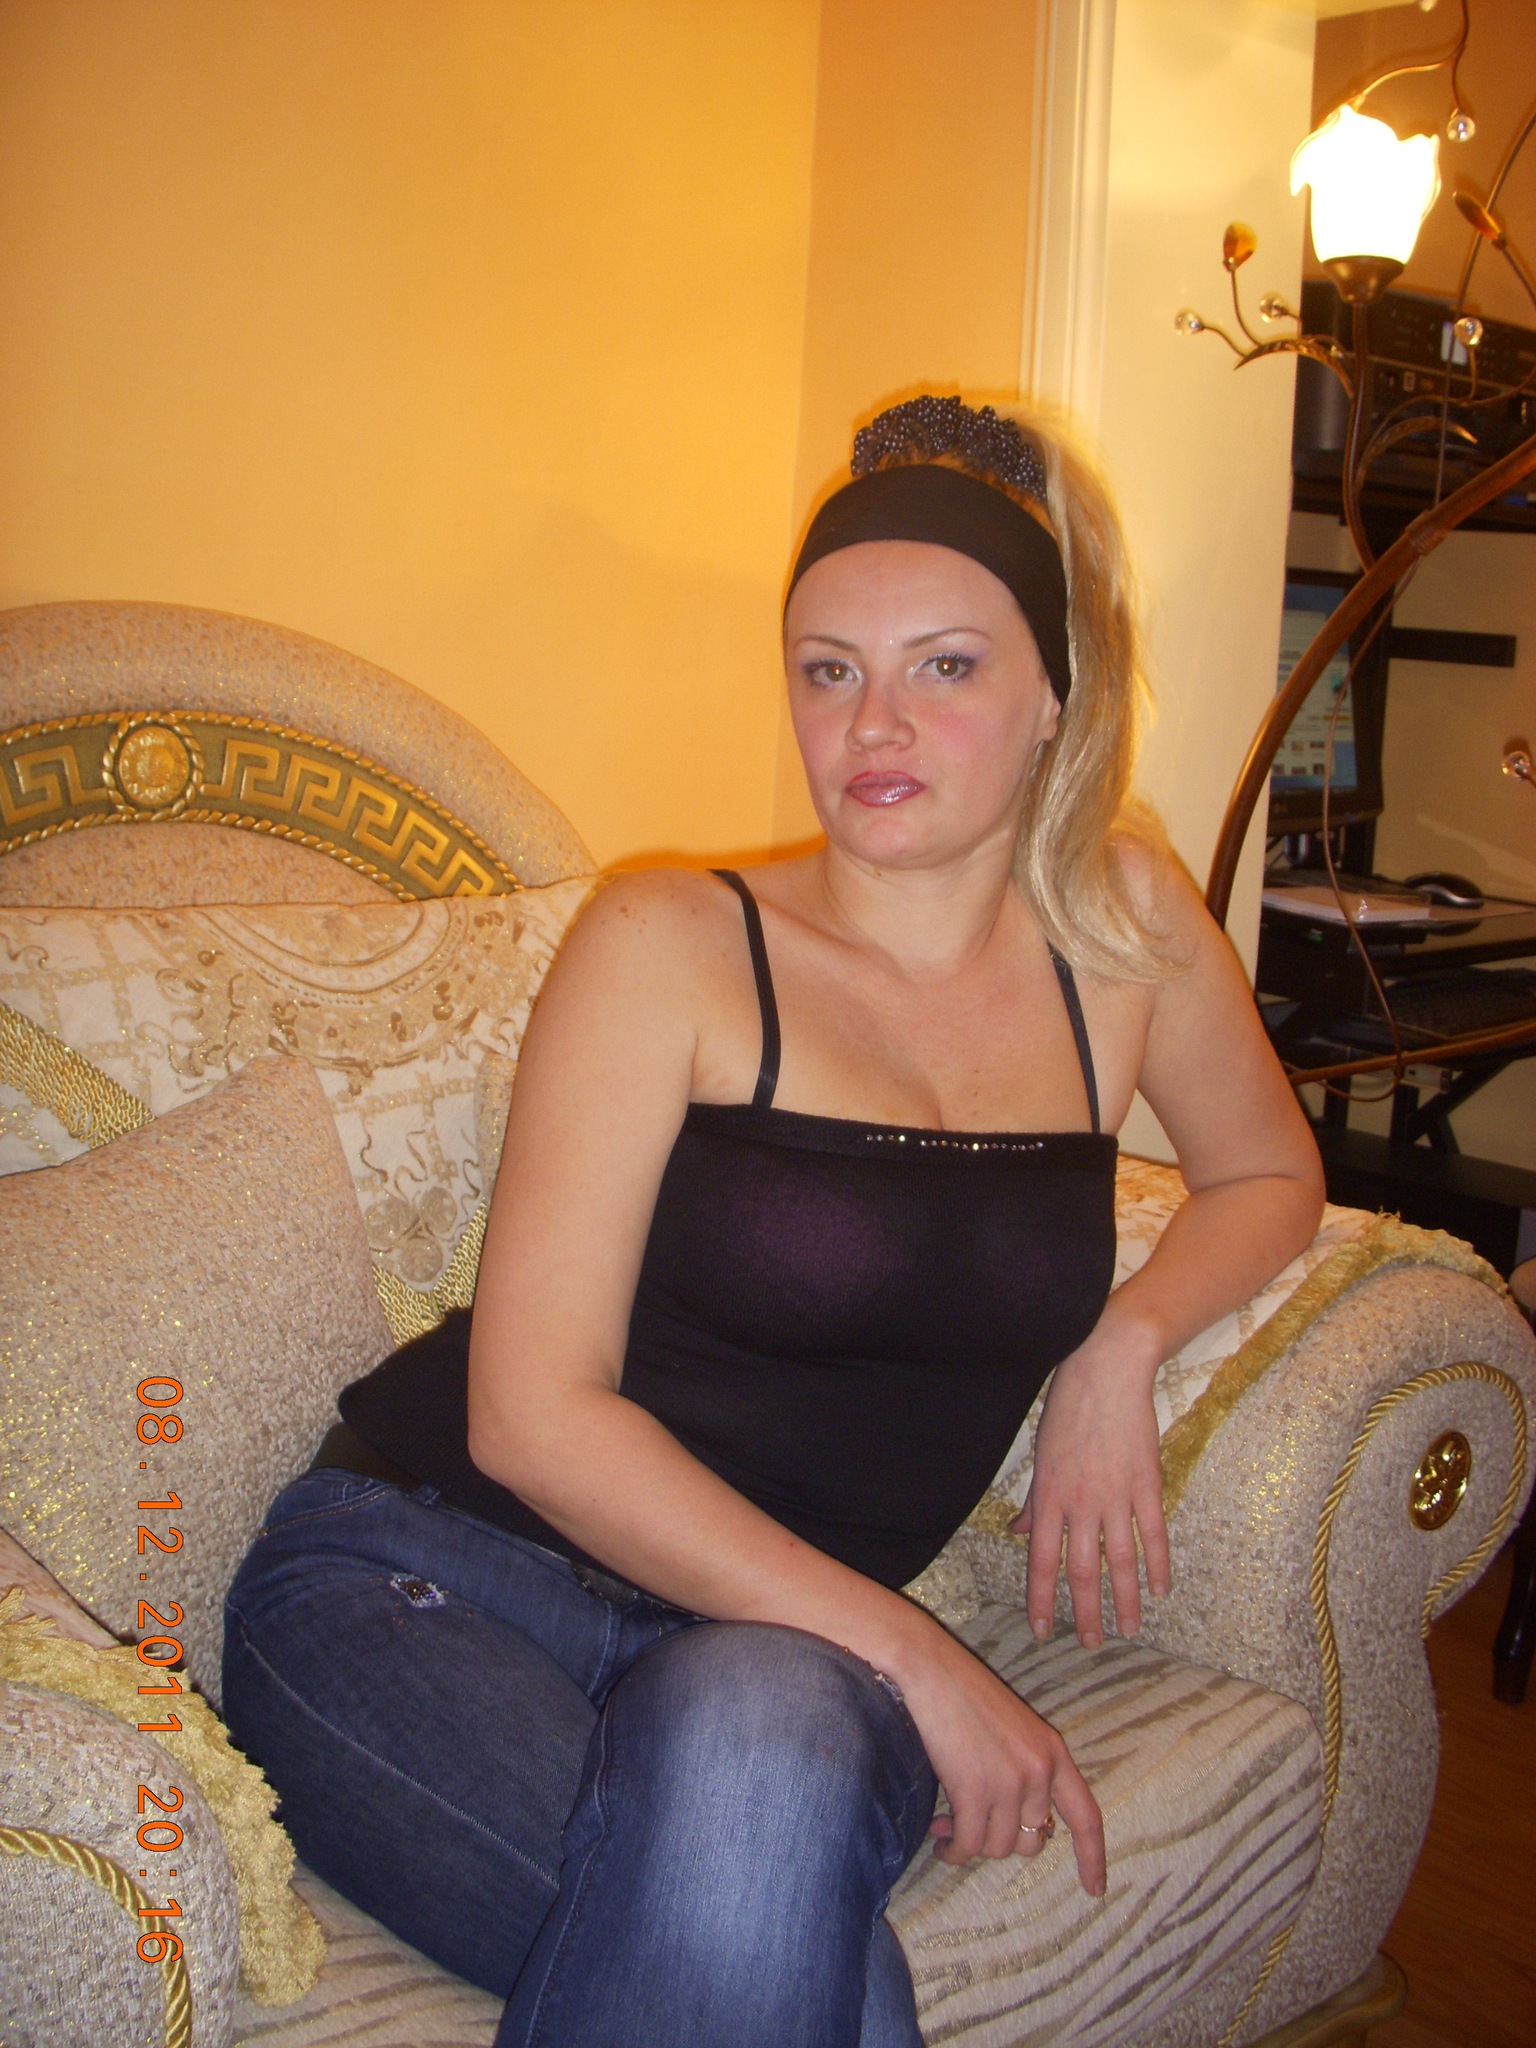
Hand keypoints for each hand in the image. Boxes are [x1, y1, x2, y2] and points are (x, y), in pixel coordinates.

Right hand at [892, 1626, 1105, 1893]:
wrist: (932, 1669)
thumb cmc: (966, 1695)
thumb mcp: (1013, 1730)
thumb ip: (1023, 1773)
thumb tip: (1006, 1829)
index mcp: (1054, 1754)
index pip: (1086, 1817)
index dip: (1093, 1857)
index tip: (1095, 1889)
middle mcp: (1039, 1772)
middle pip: (1031, 1842)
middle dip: (999, 1842)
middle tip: (968, 1830)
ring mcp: (1009, 1782)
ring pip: (998, 1847)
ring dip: (971, 1846)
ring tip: (947, 1829)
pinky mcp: (975, 1789)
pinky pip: (968, 1844)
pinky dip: (953, 1850)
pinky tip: (939, 1838)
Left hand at [1010, 1334, 1169, 1645]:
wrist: (1106, 1369)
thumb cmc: (1067, 1407)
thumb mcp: (1041, 1453)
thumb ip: (1034, 1499)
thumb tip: (1020, 1530)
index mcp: (1049, 1495)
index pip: (1041, 1560)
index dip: (1041, 1598)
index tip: (1042, 1630)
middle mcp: (1080, 1502)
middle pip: (1081, 1569)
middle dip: (1084, 1611)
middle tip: (1091, 1644)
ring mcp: (1115, 1494)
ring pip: (1119, 1560)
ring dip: (1124, 1600)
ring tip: (1129, 1629)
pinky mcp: (1147, 1483)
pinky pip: (1153, 1533)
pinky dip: (1157, 1564)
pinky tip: (1160, 1590)